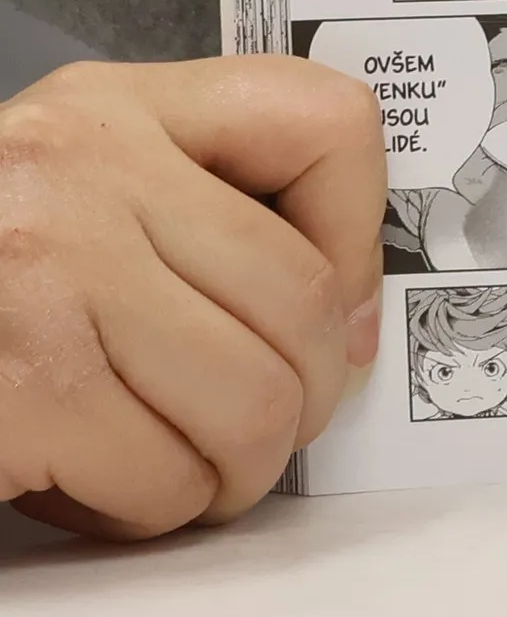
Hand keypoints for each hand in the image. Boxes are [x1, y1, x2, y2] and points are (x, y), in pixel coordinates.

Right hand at [0, 58, 386, 538]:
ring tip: (187, 466)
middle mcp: (80, 171)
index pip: (324, 124)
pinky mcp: (19, 390)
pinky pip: (163, 480)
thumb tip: (350, 330)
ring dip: (236, 470)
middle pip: (304, 302)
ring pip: (254, 405)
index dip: (362, 234)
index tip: (340, 311)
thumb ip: (200, 215)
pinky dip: (151, 509)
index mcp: (114, 107)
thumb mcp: (81, 191)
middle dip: (308, 398)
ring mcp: (43, 275)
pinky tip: (99, 484)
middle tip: (268, 430)